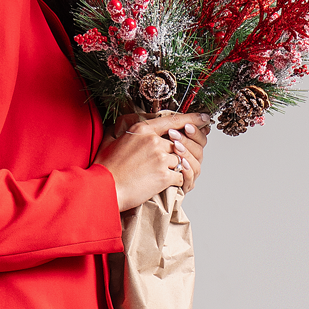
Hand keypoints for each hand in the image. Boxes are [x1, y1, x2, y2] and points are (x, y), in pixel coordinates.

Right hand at [95, 114, 210, 209]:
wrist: (103, 189)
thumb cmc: (104, 168)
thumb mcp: (111, 141)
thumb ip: (122, 131)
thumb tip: (121, 125)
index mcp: (142, 130)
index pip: (174, 121)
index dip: (192, 119)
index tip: (204, 118)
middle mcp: (154, 141)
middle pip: (178, 144)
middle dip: (178, 153)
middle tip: (176, 159)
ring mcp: (160, 159)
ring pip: (180, 160)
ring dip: (174, 168)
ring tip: (160, 175)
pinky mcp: (164, 176)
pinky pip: (179, 176)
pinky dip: (175, 181)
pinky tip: (163, 184)